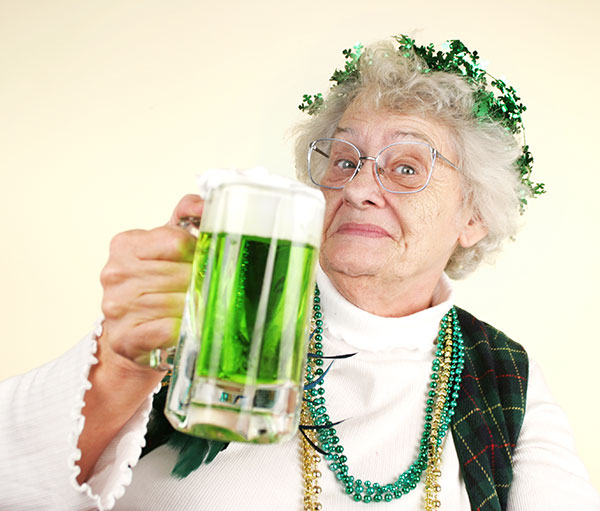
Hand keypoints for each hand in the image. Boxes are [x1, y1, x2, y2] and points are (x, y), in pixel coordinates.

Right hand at [98, 194, 203, 375]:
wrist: (134, 333)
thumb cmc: (157, 284)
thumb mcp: (169, 245)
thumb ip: (186, 217)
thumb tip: (204, 204)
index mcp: (125, 245)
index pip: (176, 241)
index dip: (196, 253)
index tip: (200, 262)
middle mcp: (115, 273)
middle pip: (178, 273)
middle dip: (199, 282)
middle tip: (208, 289)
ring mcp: (117, 306)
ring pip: (176, 302)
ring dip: (195, 307)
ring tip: (199, 308)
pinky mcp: (125, 337)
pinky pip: (167, 329)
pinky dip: (183, 329)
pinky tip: (187, 327)